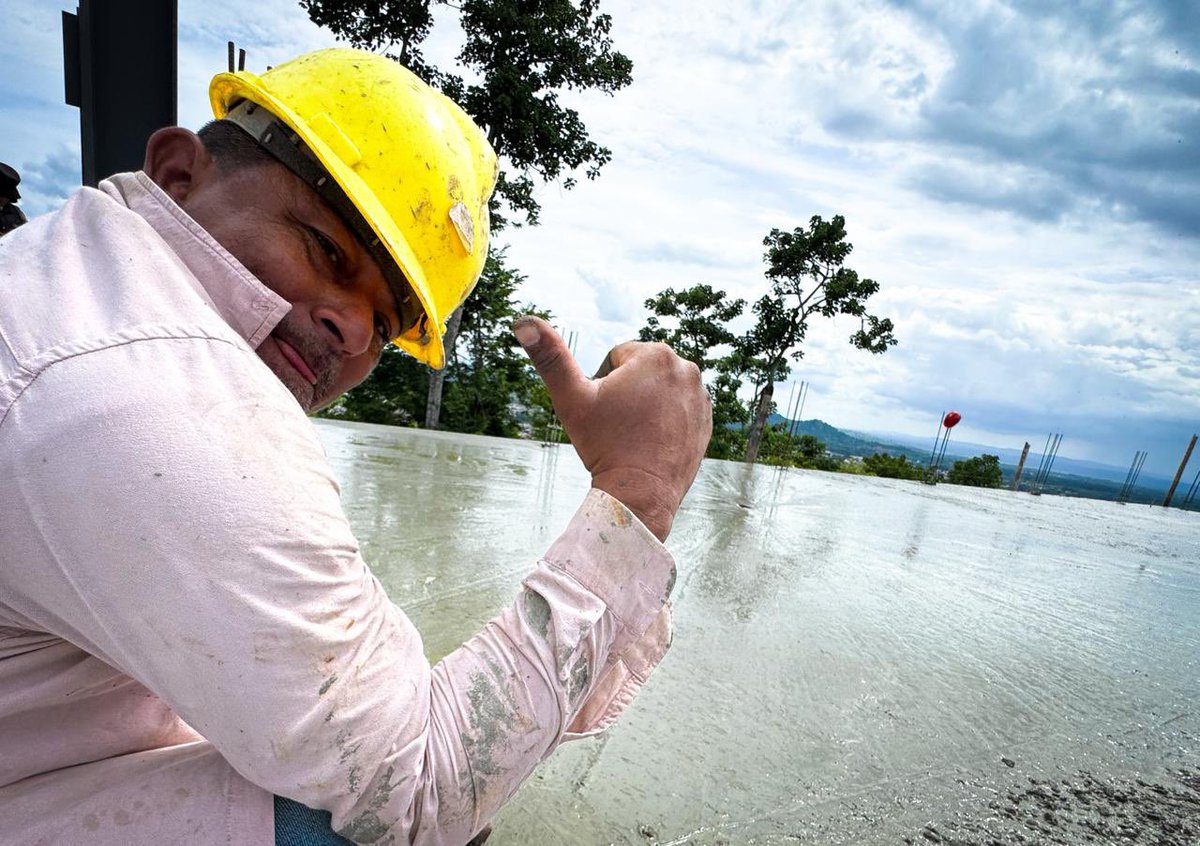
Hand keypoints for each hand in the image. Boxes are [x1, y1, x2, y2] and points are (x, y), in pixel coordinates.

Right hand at [515, 316, 711, 540]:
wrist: (640, 494)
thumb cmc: (605, 445)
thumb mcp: (571, 399)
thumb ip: (549, 357)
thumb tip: (523, 322)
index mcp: (656, 354)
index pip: (618, 359)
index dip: (603, 385)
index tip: (607, 411)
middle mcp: (686, 369)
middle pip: (642, 373)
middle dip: (628, 393)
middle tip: (620, 425)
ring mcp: (701, 397)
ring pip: (659, 391)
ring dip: (647, 405)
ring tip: (637, 434)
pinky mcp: (707, 421)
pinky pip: (679, 411)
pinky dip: (666, 422)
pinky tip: (654, 442)